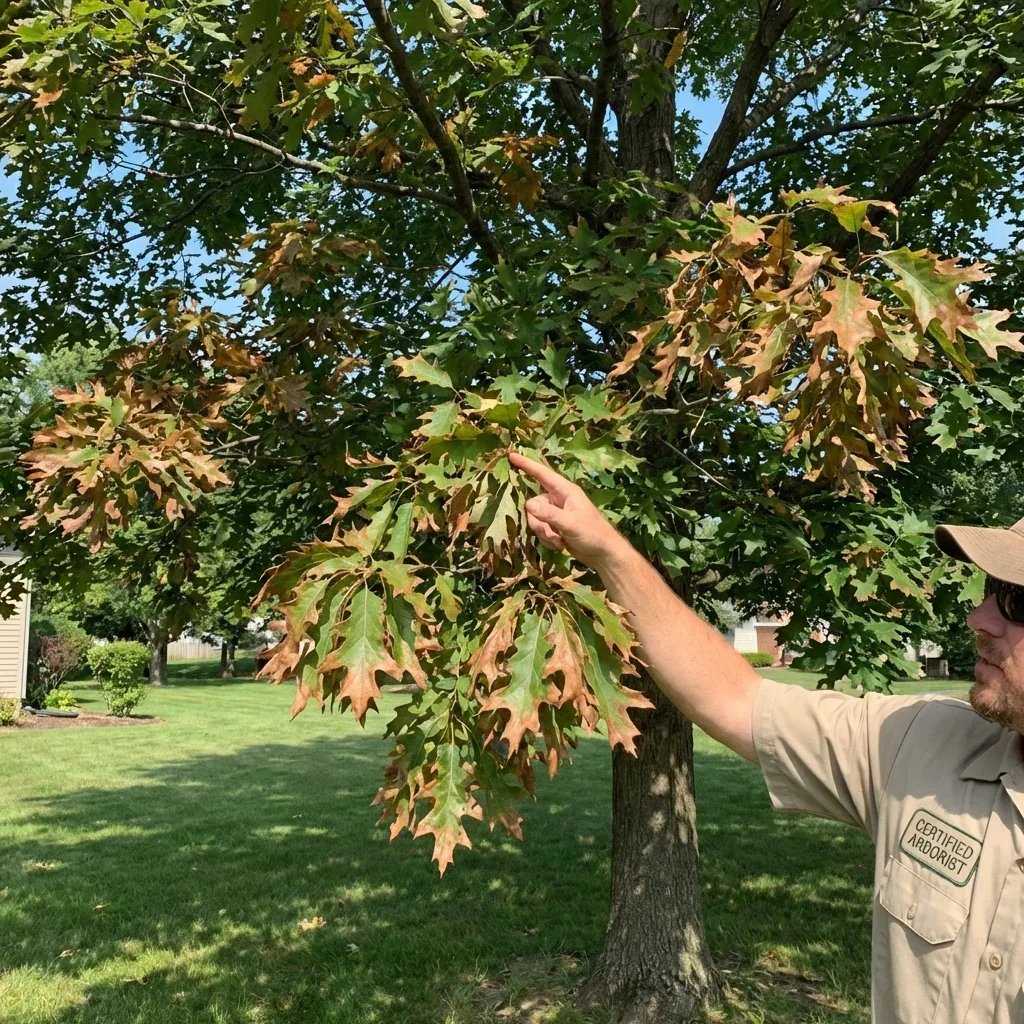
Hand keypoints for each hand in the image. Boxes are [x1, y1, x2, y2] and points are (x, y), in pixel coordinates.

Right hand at [509, 452, 631, 571]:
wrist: (603, 554)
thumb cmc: (592, 533)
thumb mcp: (570, 523)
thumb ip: (549, 514)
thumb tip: (527, 504)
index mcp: (565, 491)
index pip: (542, 474)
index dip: (526, 465)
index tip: (511, 455)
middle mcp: (558, 499)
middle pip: (533, 504)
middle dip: (539, 523)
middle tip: (553, 535)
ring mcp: (556, 513)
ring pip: (536, 519)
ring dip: (545, 533)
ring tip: (560, 541)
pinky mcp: (555, 526)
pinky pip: (541, 530)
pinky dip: (548, 539)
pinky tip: (560, 545)